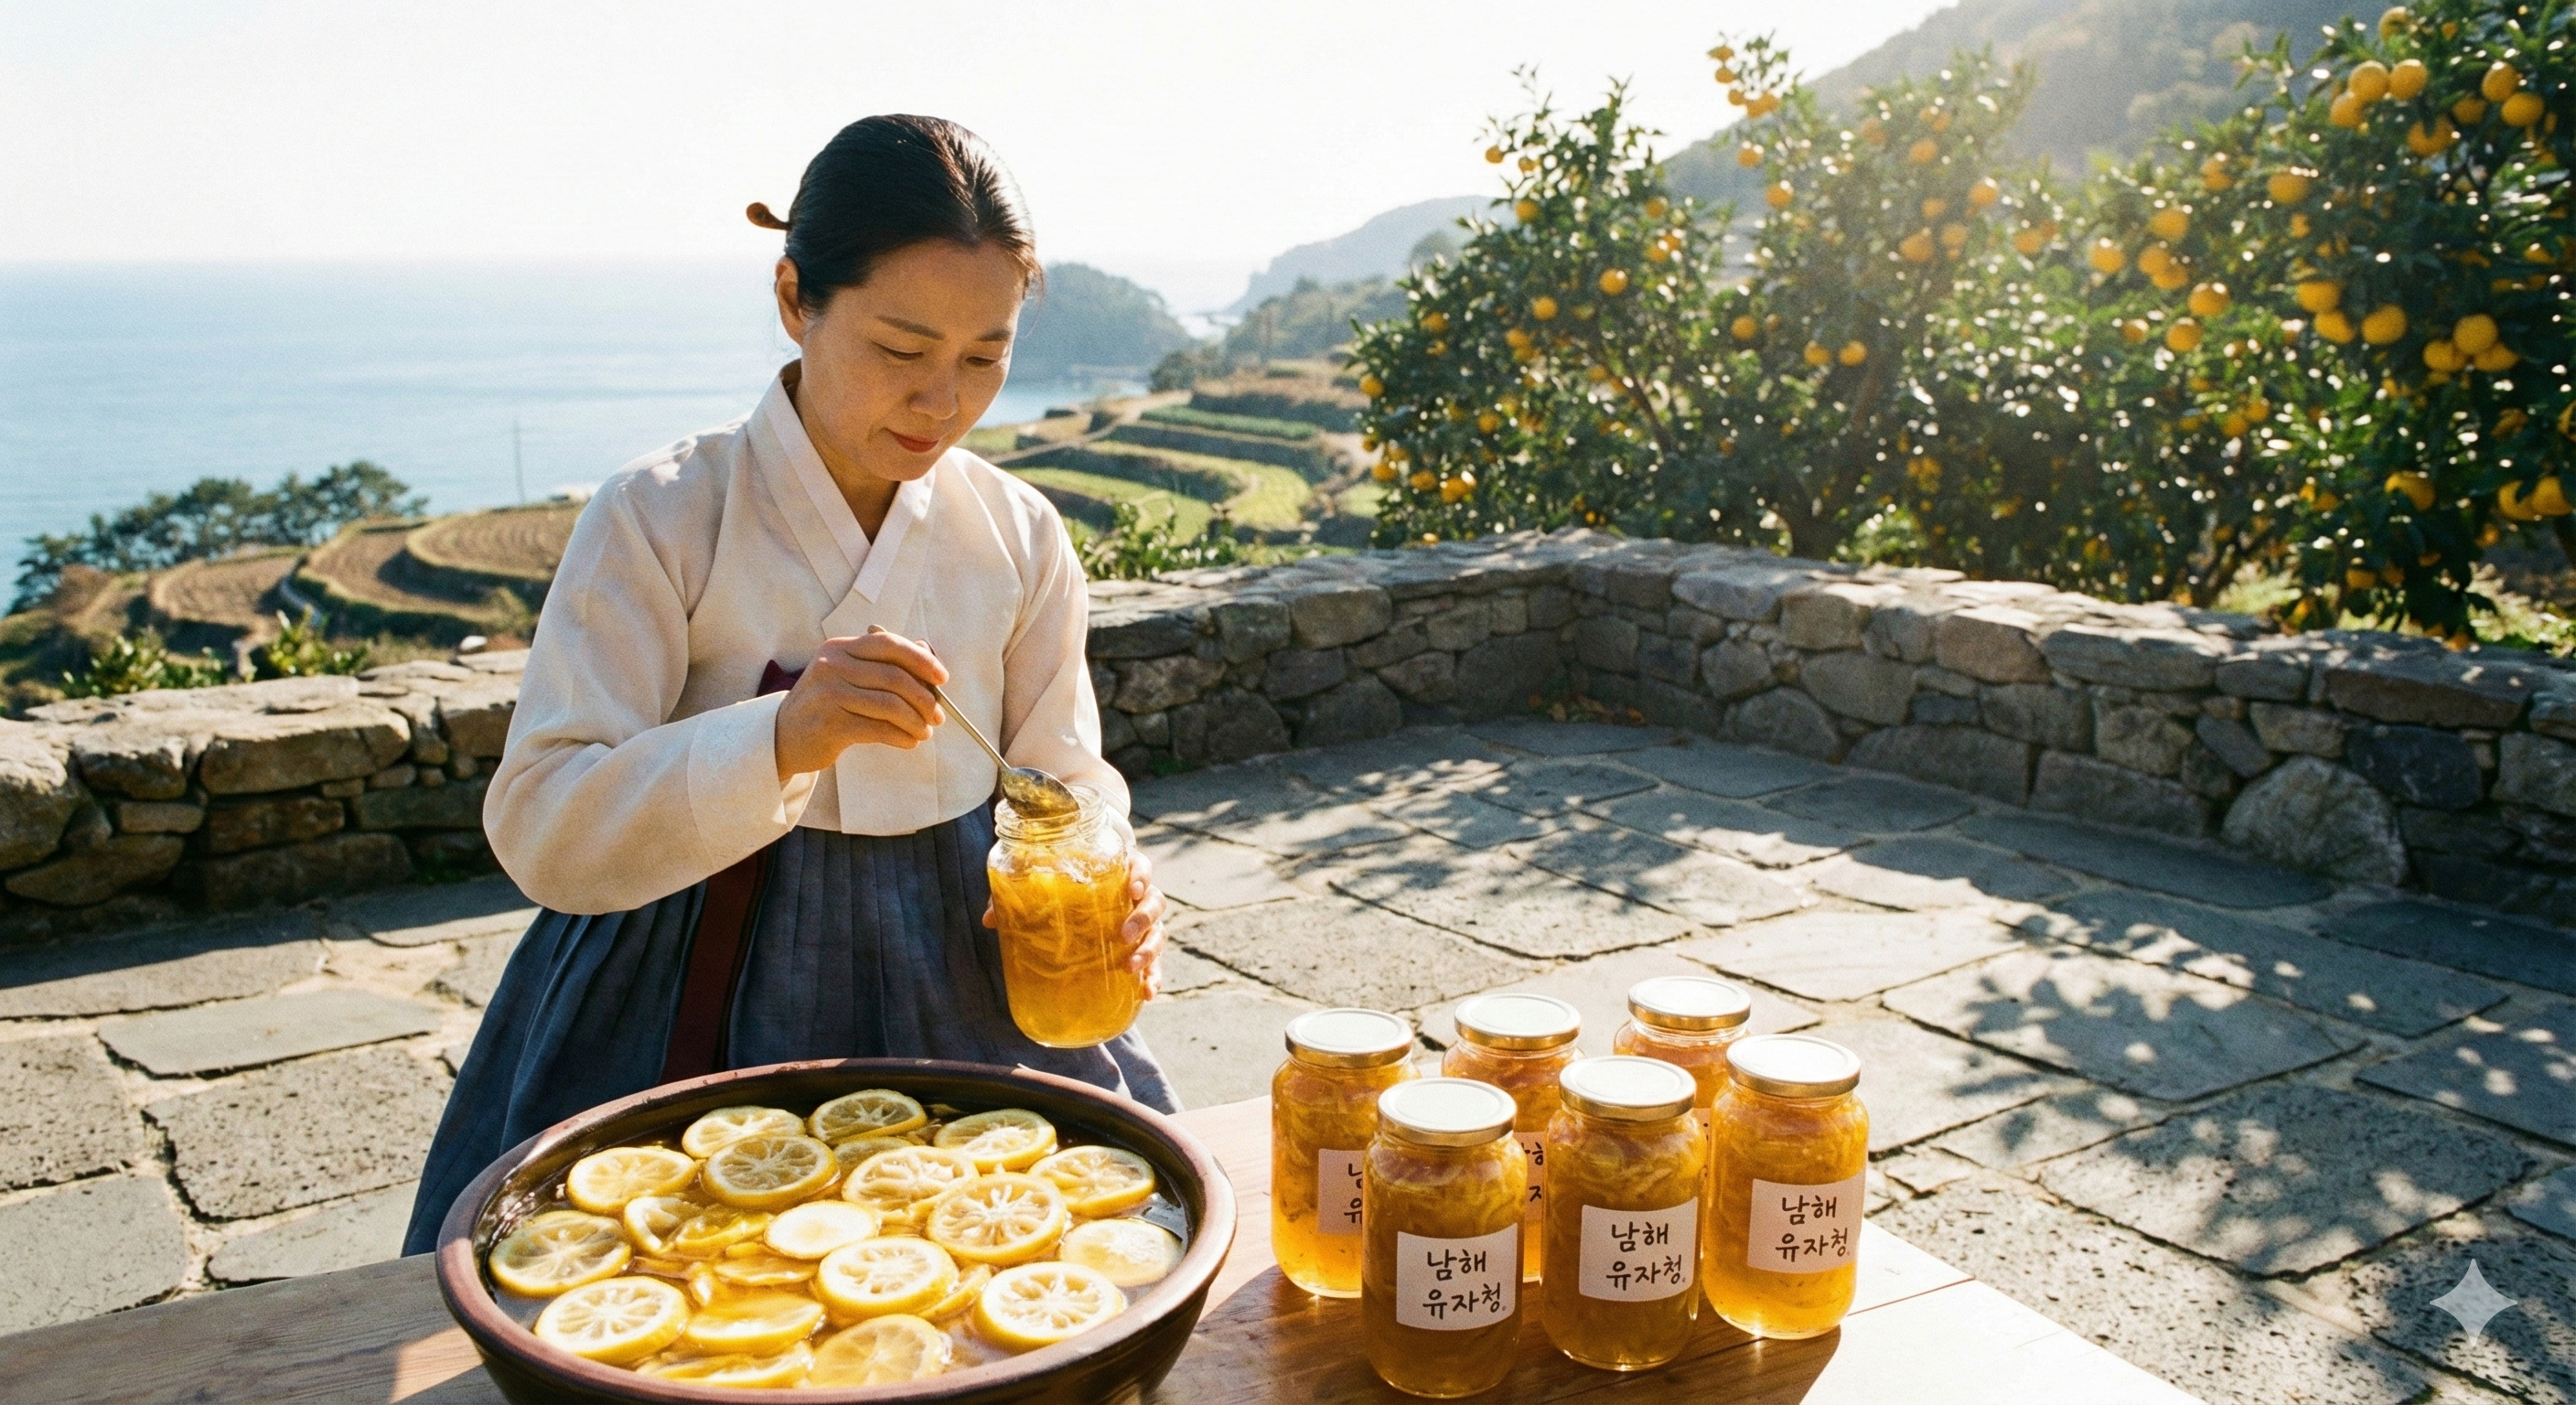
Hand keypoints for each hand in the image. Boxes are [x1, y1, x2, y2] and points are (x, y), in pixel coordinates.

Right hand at [774, 631, 948, 780]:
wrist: (783, 736)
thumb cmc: (826, 704)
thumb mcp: (848, 676)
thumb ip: (883, 664)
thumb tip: (926, 651)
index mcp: (840, 648)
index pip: (888, 644)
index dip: (921, 659)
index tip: (942, 678)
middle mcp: (832, 666)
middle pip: (894, 676)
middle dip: (924, 697)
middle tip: (938, 714)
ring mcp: (829, 694)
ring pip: (890, 705)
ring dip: (916, 720)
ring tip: (925, 731)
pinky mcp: (830, 724)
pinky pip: (879, 729)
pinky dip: (902, 736)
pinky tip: (910, 741)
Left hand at [981, 846, 1167, 999]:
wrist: (1078, 896)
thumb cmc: (1063, 885)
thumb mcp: (1040, 885)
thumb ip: (1016, 896)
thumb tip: (989, 920)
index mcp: (1118, 872)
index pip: (1140, 866)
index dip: (1141, 875)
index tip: (1132, 889)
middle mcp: (1136, 897)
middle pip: (1155, 901)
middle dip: (1143, 918)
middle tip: (1124, 933)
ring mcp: (1141, 924)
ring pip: (1159, 932)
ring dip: (1150, 950)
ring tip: (1131, 966)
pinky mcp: (1140, 948)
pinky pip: (1156, 963)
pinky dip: (1153, 977)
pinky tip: (1146, 993)